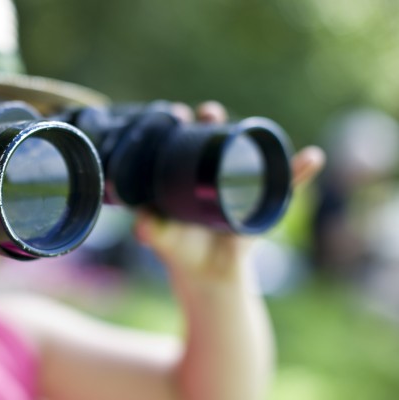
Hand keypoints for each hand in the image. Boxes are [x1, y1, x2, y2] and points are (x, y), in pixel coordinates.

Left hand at [134, 101, 325, 279]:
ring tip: (257, 127)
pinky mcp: (262, 202)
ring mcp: (240, 185)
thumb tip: (141, 227)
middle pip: (214, 140)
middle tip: (209, 113)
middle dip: (212, 121)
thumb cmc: (181, 251)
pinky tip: (312, 158)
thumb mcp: (164, 240)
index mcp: (186, 176)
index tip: (178, 114)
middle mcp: (213, 173)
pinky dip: (299, 172)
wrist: (208, 276)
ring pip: (248, 155)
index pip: (182, 142)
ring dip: (255, 138)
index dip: (181, 125)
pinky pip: (285, 185)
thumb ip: (151, 232)